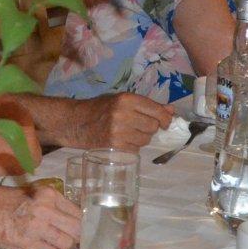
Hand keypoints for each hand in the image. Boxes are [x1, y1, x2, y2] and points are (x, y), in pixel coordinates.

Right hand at [0, 183, 80, 248]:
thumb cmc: (3, 200)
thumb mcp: (31, 192)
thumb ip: (51, 202)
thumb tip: (69, 215)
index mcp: (48, 195)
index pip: (76, 212)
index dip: (80, 221)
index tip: (79, 226)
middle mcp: (46, 211)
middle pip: (76, 229)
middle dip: (76, 235)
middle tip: (73, 238)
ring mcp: (37, 229)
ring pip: (66, 243)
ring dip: (63, 245)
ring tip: (56, 242)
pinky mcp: (28, 244)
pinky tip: (44, 246)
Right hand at [46, 93, 174, 150]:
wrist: (75, 122)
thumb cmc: (100, 109)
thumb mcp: (122, 100)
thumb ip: (147, 105)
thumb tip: (171, 111)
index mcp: (126, 99)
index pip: (156, 110)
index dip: (165, 118)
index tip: (165, 122)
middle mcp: (123, 114)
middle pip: (153, 126)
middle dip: (151, 128)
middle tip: (139, 126)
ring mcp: (118, 132)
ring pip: (146, 139)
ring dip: (141, 138)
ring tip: (128, 133)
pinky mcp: (114, 147)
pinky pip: (136, 149)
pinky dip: (132, 147)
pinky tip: (122, 141)